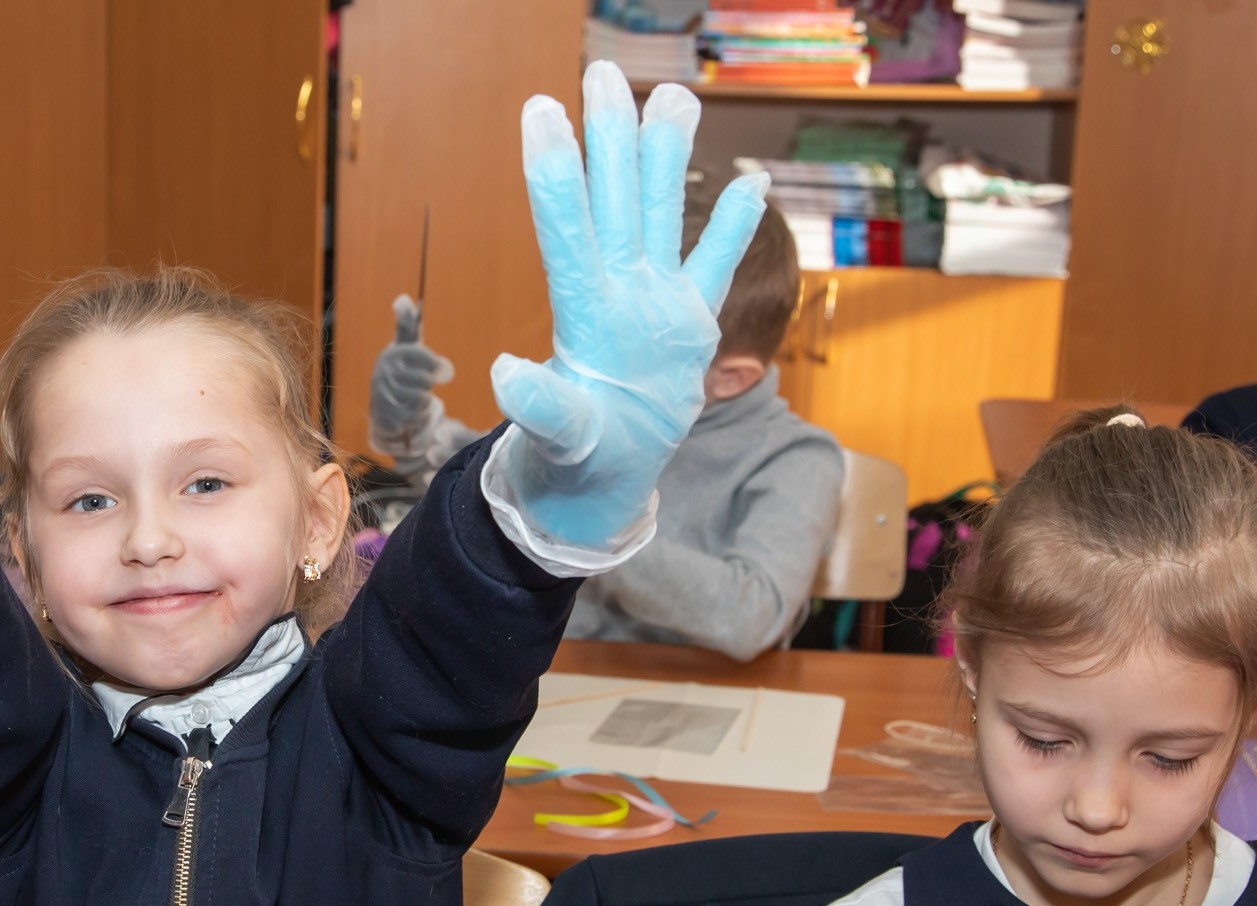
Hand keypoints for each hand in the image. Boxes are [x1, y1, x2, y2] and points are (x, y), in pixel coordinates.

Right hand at [368, 294, 452, 450]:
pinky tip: (414, 412)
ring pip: (418, 400)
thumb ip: (407, 325)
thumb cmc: (402, 371)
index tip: (446, 371)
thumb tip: (402, 298)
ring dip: (424, 401)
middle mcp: (382, 374)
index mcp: (391, 354)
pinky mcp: (385, 419)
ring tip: (419, 398)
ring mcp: (382, 397)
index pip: (419, 355)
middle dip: (429, 384)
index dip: (435, 364)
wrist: (385, 407)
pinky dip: (418, 417)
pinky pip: (413, 418)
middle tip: (429, 385)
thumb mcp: (407, 347)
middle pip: (422, 380)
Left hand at [492, 61, 767, 548]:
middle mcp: (617, 291)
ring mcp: (655, 302)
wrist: (603, 481)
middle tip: (604, 73)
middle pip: (615, 200)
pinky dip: (731, 226)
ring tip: (674, 96)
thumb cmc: (572, 461)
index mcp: (583, 311)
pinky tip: (750, 180)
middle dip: (611, 137)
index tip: (541, 109)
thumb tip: (506, 374)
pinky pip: (713, 265)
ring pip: (661, 214)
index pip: (566, 226)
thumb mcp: (558, 438)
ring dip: (666, 157)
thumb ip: (543, 407)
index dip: (556, 170)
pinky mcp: (689, 323)